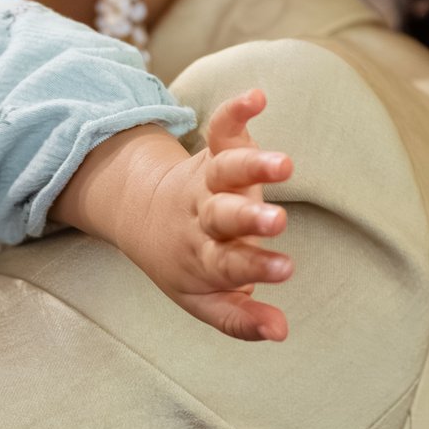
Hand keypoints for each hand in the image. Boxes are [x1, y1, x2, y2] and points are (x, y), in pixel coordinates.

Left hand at [56, 89, 294, 340]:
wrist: (144, 218)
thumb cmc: (187, 266)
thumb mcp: (206, 301)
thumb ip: (241, 319)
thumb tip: (281, 333)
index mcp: (205, 257)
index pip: (230, 264)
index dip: (256, 267)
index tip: (285, 268)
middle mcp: (205, 217)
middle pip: (224, 216)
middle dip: (250, 218)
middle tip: (276, 220)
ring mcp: (208, 183)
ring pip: (227, 171)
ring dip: (254, 165)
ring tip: (284, 164)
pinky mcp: (211, 152)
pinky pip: (220, 128)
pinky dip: (236, 111)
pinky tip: (257, 96)